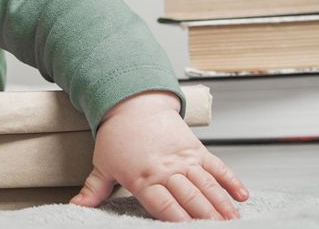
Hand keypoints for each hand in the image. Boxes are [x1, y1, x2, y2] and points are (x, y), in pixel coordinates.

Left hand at [70, 91, 248, 220]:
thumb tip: (76, 206)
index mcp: (143, 178)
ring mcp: (183, 159)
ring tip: (234, 221)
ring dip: (222, 204)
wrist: (131, 102)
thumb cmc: (116, 135)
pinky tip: (242, 196)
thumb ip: (94, 190)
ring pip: (207, 185)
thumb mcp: (102, 164)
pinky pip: (217, 166)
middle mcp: (166, 169)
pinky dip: (231, 180)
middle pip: (190, 198)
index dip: (179, 221)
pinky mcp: (195, 148)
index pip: (164, 206)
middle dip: (206, 217)